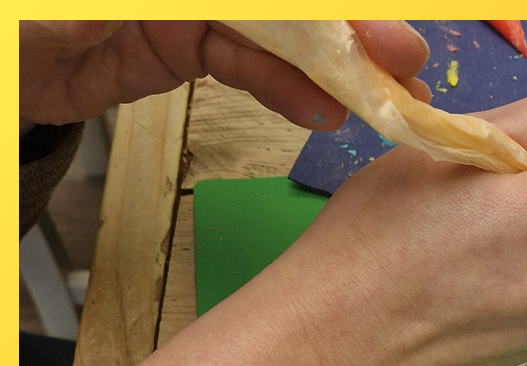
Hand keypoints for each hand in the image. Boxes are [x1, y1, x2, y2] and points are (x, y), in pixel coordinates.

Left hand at [19, 19, 430, 133]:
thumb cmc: (25, 21)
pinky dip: (282, 88)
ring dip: (328, 64)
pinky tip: (321, 109)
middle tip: (403, 56)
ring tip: (382, 94)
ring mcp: (182, 3)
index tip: (379, 19)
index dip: (330, 4)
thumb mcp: (103, 6)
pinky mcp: (173, 46)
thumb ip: (192, 11)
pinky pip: (240, 64)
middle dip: (346, 24)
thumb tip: (284, 10)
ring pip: (272, 29)